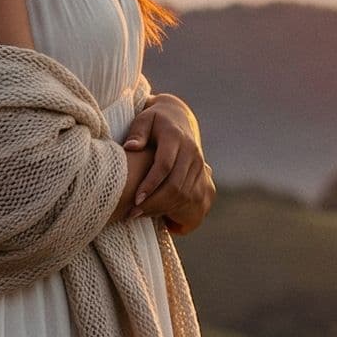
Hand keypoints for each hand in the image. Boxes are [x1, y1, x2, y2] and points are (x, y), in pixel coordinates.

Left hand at [122, 94, 215, 233]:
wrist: (179, 119)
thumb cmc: (154, 121)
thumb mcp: (144, 119)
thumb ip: (137, 131)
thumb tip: (131, 147)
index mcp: (176, 137)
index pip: (165, 165)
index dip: (151, 184)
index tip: (135, 200)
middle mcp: (192, 152)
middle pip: (176, 185)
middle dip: (154, 203)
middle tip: (133, 213)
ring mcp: (201, 166)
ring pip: (185, 196)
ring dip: (163, 209)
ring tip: (141, 215)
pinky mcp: (205, 176)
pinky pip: (193, 200)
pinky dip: (178, 212)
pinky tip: (160, 216)